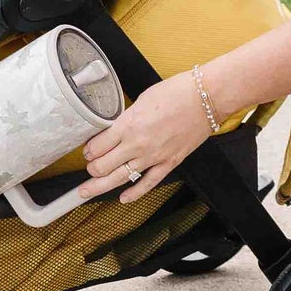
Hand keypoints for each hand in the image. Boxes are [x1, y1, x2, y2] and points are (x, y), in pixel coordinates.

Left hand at [79, 72, 212, 204]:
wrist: (205, 98)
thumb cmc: (177, 92)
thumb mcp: (142, 99)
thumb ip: (128, 118)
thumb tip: (117, 128)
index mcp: (128, 124)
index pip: (98, 146)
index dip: (88, 150)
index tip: (88, 150)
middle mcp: (137, 144)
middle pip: (103, 166)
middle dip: (91, 168)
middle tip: (89, 168)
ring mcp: (153, 156)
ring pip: (119, 178)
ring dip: (99, 186)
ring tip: (86, 192)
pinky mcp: (169, 163)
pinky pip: (148, 183)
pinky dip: (134, 193)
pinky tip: (123, 198)